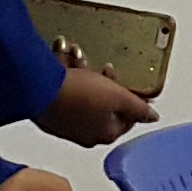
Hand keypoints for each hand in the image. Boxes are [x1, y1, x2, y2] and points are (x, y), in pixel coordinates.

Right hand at [35, 65, 157, 147]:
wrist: (38, 89)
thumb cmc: (78, 95)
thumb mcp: (119, 97)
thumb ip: (139, 108)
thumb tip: (153, 116)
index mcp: (106, 133)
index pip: (129, 118)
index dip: (131, 96)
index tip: (128, 82)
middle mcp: (87, 134)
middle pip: (105, 106)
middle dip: (105, 82)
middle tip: (103, 68)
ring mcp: (68, 126)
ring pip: (83, 96)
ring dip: (84, 74)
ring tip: (77, 56)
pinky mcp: (51, 115)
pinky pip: (65, 93)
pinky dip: (67, 76)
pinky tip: (63, 60)